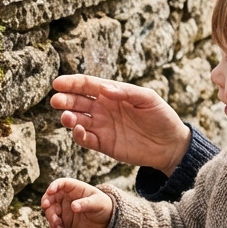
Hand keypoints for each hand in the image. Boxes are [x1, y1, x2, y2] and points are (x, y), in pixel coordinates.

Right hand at [40, 179, 113, 227]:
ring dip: (50, 217)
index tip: (50, 191)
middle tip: (45, 206)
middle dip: (47, 201)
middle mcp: (66, 197)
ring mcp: (64, 209)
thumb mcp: (97, 203)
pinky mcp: (64, 220)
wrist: (106, 222)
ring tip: (56, 225)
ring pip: (51, 210)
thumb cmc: (103, 206)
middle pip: (51, 197)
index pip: (61, 183)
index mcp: (74, 188)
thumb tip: (73, 206)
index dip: (54, 186)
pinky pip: (55, 222)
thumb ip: (85, 203)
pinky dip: (54, 226)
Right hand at [50, 75, 192, 175]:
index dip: (72, 83)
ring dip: (68, 118)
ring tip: (66, 117)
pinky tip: (78, 131)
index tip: (57, 84)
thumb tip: (104, 88)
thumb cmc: (161, 116)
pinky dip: (78, 135)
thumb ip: (126, 92)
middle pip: (77, 101)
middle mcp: (102, 108)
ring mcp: (101, 126)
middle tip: (56, 101)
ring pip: (77, 120)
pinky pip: (85, 139)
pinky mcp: (103, 144)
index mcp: (111, 93)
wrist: (170, 144)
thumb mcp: (148, 98)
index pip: (87, 85)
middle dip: (65, 100)